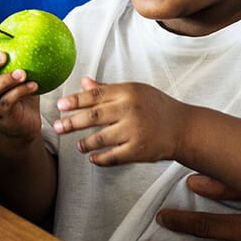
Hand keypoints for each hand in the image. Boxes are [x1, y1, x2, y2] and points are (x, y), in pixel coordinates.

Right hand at [0, 34, 42, 142]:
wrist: (23, 124)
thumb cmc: (21, 92)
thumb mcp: (21, 70)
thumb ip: (22, 53)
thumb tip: (36, 25)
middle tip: (2, 55)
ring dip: (4, 80)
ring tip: (22, 73)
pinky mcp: (1, 116)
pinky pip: (7, 103)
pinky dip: (20, 92)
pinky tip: (35, 85)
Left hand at [53, 77, 185, 165]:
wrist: (183, 127)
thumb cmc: (156, 107)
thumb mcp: (135, 91)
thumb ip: (108, 89)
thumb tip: (84, 82)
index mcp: (127, 92)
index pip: (95, 95)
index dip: (75, 100)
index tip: (60, 105)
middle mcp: (130, 109)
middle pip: (93, 116)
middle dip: (71, 122)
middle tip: (56, 127)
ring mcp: (134, 130)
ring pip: (100, 138)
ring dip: (85, 143)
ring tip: (78, 145)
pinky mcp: (139, 150)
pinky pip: (113, 157)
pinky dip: (100, 159)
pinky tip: (92, 159)